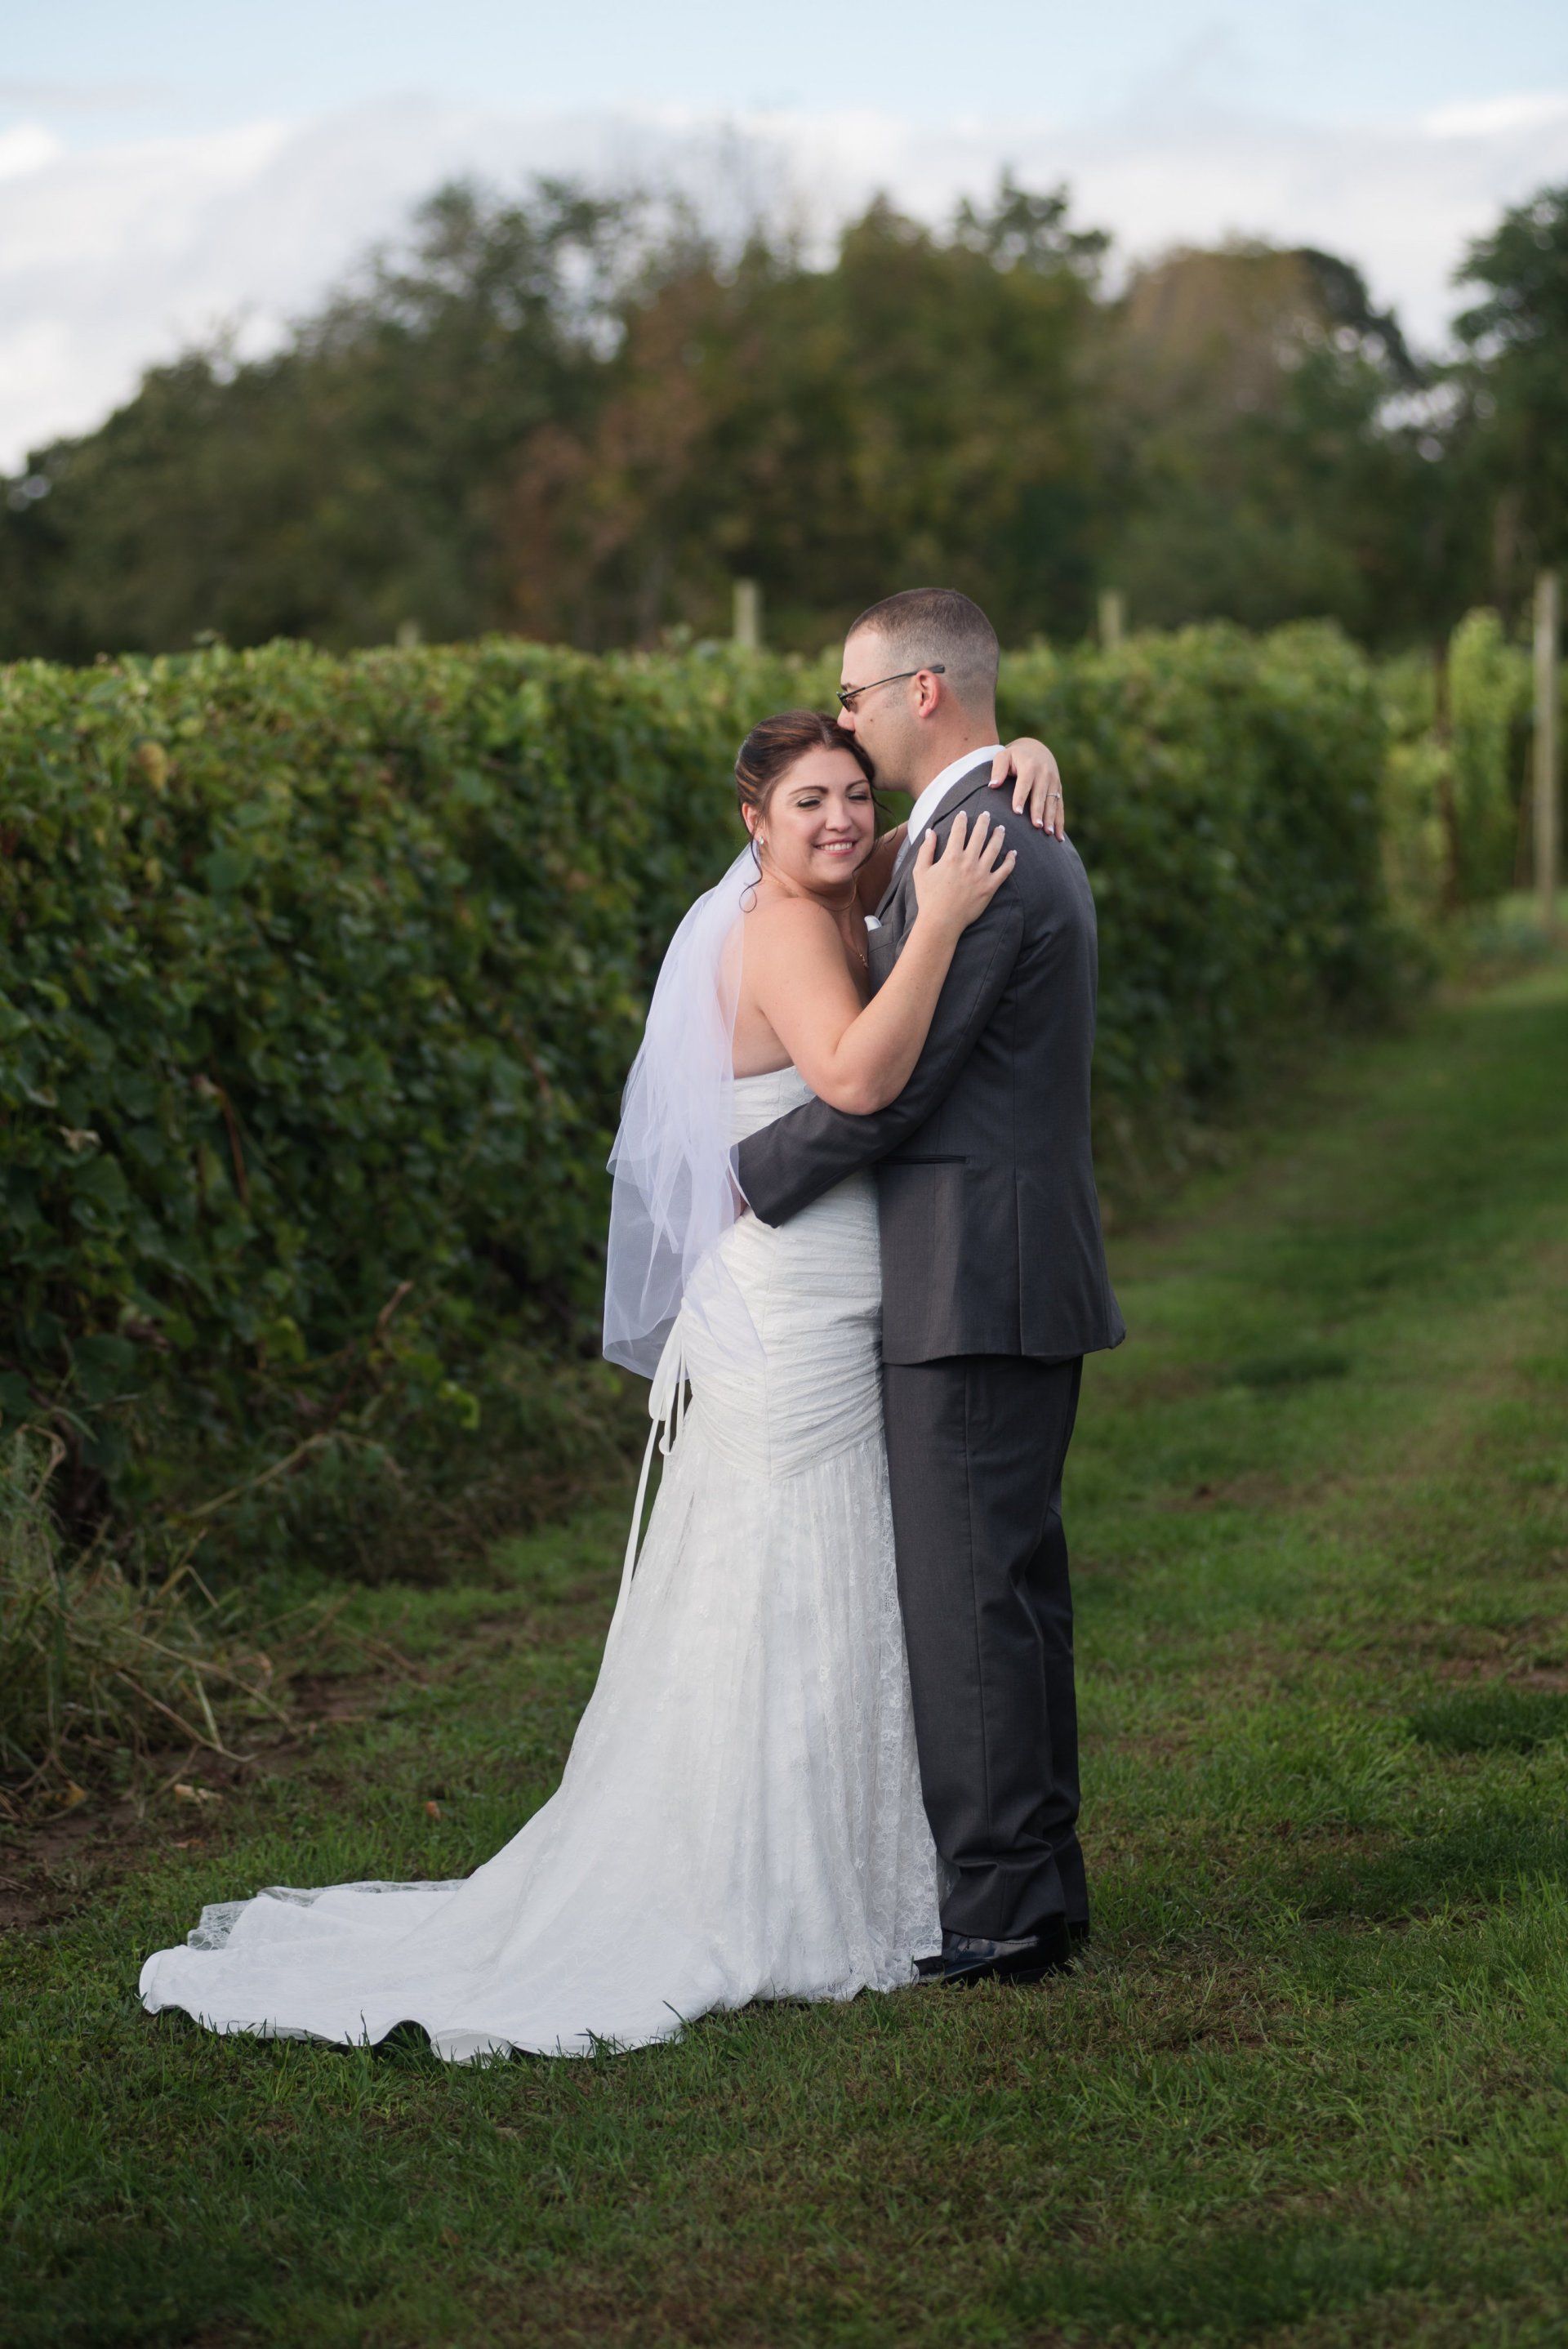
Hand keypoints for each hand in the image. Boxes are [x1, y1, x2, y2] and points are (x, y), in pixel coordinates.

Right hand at [910, 810, 1016, 939]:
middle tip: (986, 814)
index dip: (961, 819)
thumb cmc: (928, 897)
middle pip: (979, 835)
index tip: (963, 814)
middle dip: (983, 821)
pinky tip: (1013, 853)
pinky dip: (1011, 860)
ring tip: (1001, 828)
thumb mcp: (920, 871)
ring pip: (995, 848)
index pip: (959, 831)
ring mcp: (981, 874)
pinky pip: (1005, 870)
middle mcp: (969, 862)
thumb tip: (930, 831)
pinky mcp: (990, 887)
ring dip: (998, 835)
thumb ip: (926, 850)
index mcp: (951, 856)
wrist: (941, 922)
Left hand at [990, 738, 1064, 838]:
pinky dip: (1060, 821)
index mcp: (1030, 766)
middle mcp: (1044, 773)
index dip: (1020, 797)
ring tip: (1048, 833)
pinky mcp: (1059, 789)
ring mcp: (1054, 781)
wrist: (1036, 749)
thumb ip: (998, 769)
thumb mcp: (1003, 756)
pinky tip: (1058, 836)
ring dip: (1051, 818)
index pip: (1024, 784)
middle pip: (1040, 795)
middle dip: (1039, 811)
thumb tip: (993, 785)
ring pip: (1052, 802)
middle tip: (1036, 826)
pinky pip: (1060, 806)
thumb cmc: (1014, 756)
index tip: (1016, 812)